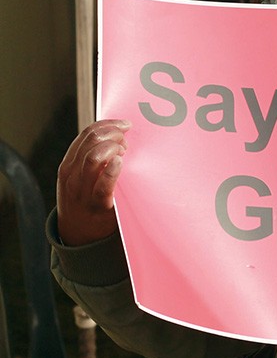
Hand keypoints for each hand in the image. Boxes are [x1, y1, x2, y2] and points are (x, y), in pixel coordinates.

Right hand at [56, 119, 130, 245]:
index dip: (109, 124)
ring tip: (124, 154)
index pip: (87, 133)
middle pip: (92, 140)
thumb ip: (92, 157)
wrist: (77, 232)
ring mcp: (83, 189)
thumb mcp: (79, 176)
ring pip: (94, 157)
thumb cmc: (84, 198)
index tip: (125, 125)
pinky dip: (112, 170)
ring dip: (114, 148)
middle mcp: (73, 174)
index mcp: (69, 163)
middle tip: (126, 142)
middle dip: (114, 134)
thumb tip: (116, 134)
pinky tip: (120, 163)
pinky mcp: (97, 205)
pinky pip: (103, 185)